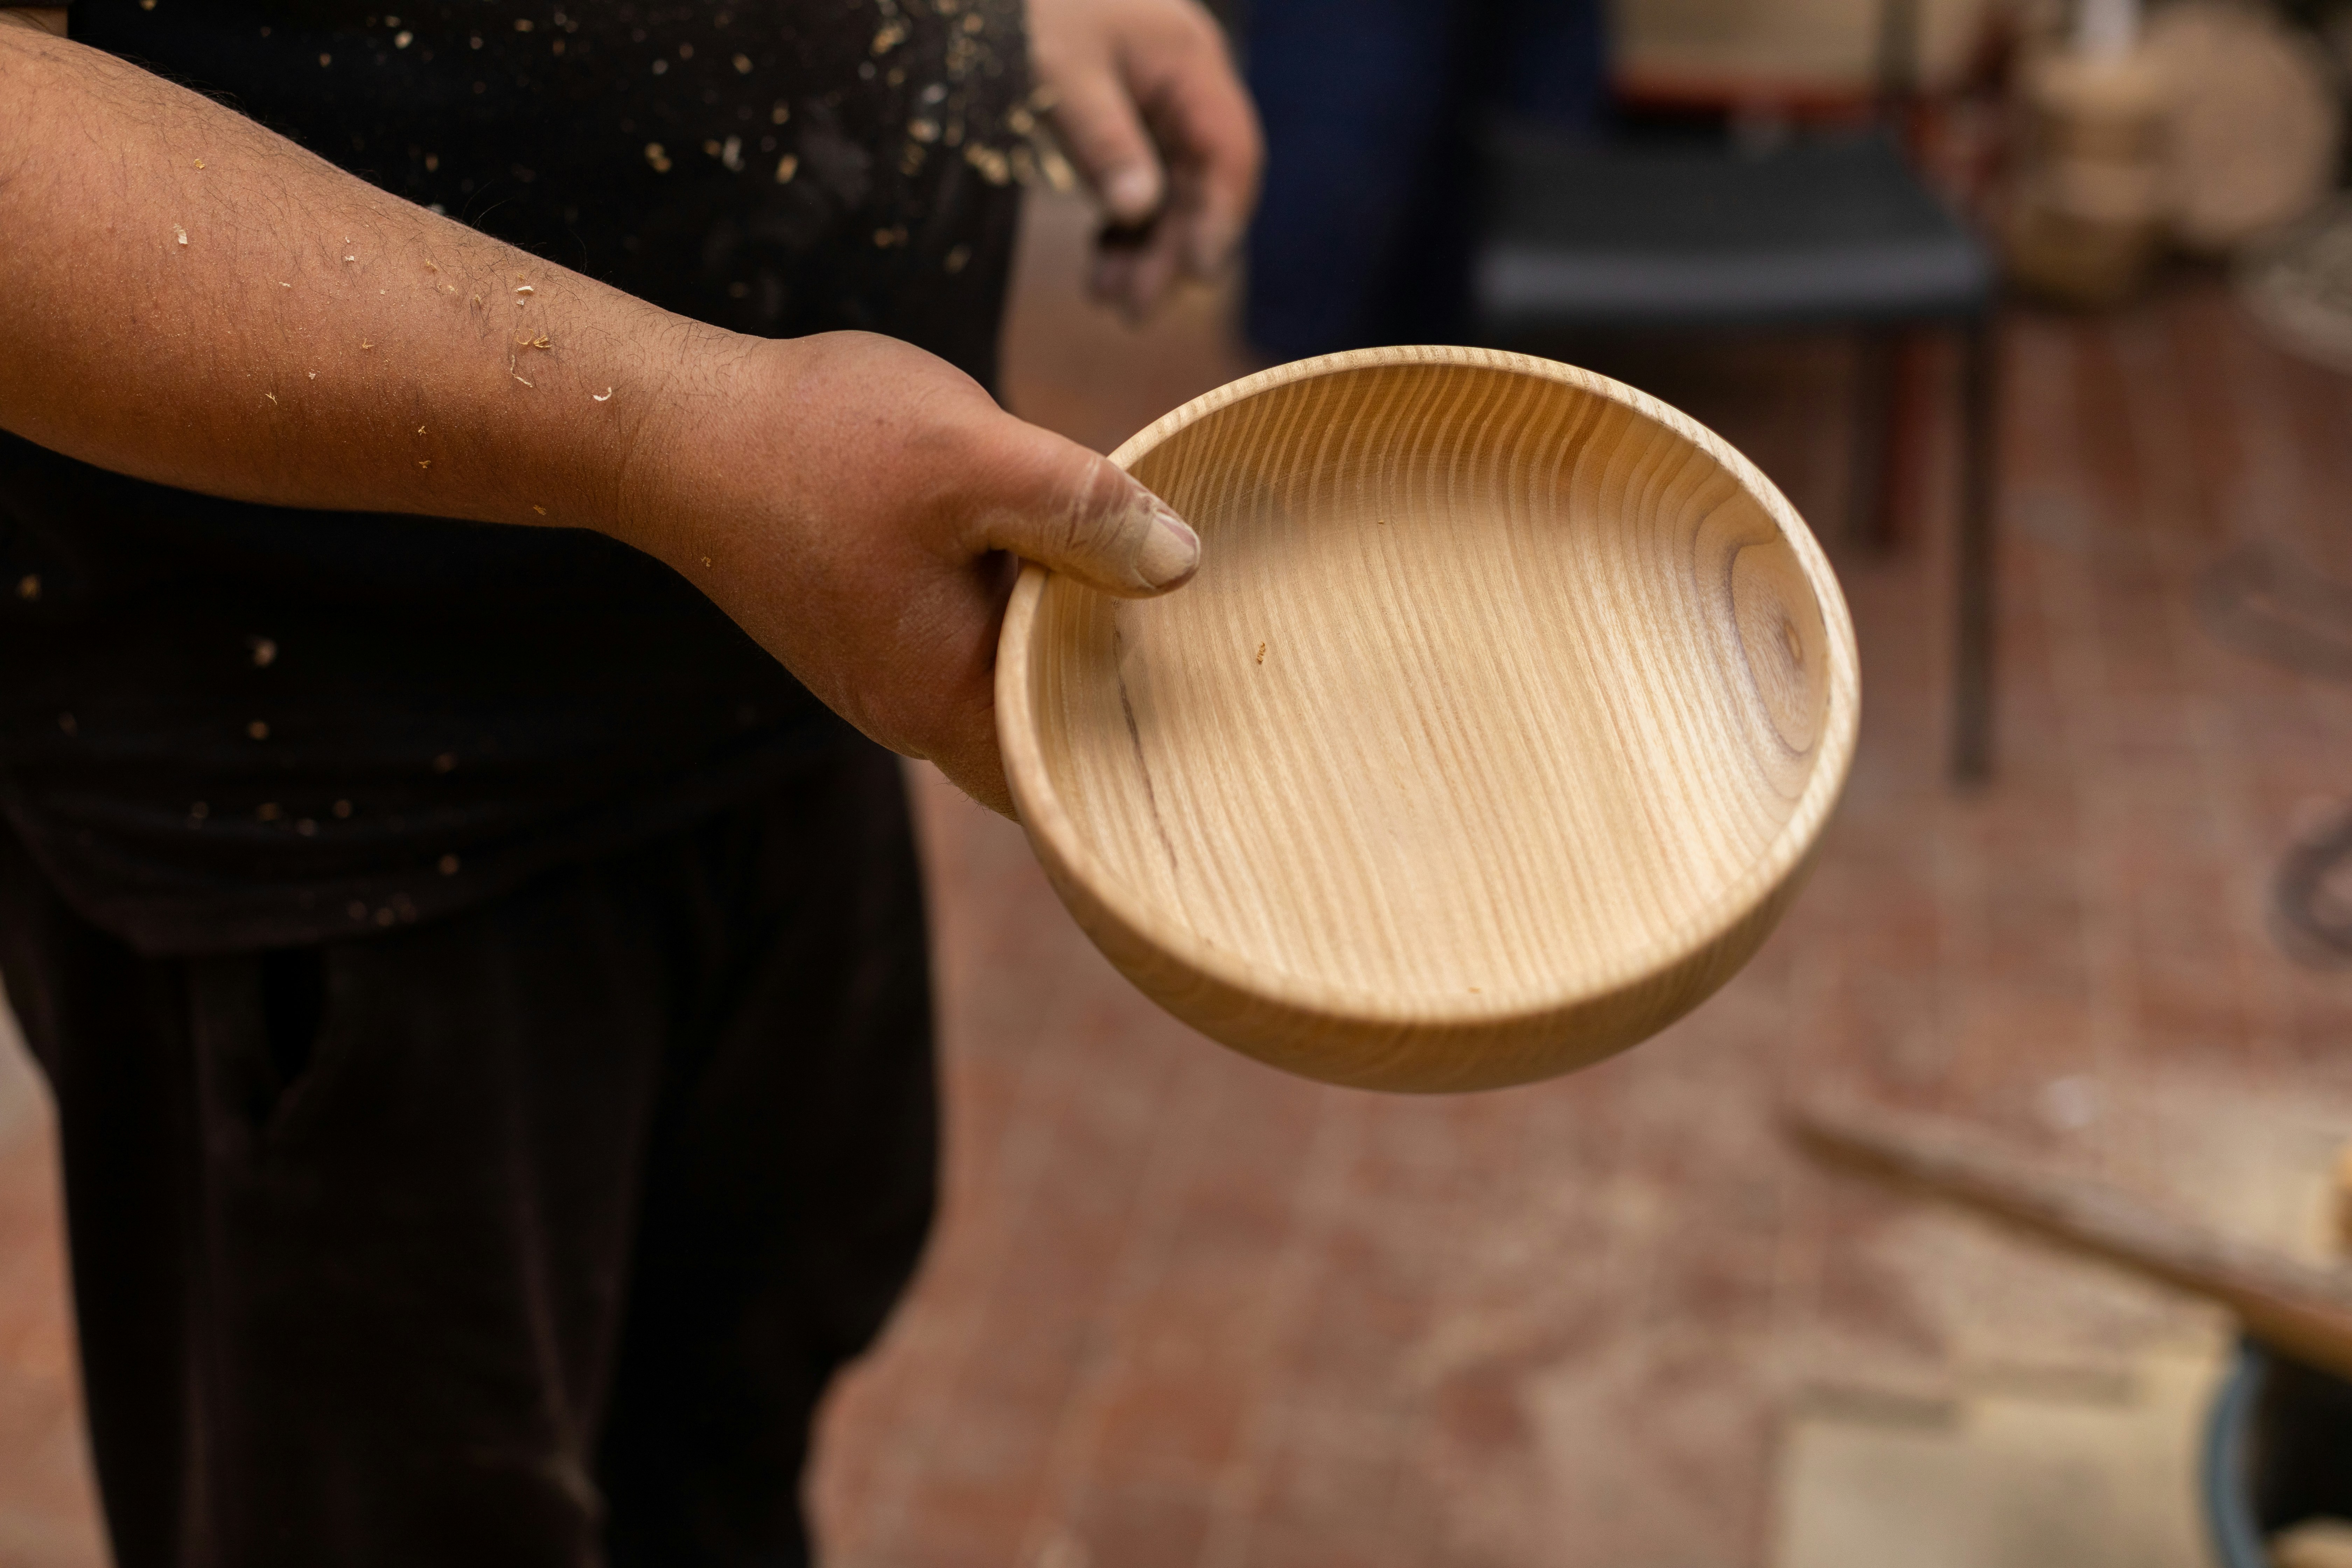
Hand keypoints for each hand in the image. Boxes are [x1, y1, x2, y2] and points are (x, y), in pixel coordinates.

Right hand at [618, 332, 1199, 815]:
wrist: (670, 429)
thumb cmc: (815, 441)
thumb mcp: (973, 456)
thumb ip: (1080, 508)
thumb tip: (1181, 560)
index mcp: (946, 697)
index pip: (1074, 771)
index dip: (1151, 741)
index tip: (1222, 704)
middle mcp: (913, 710)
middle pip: (1046, 730)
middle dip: (1118, 690)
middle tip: (1213, 644)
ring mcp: (885, 672)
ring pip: (1007, 679)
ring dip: (1063, 637)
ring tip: (1146, 590)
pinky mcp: (866, 627)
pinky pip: (965, 641)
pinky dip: (1015, 610)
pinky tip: (1053, 554)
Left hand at [1029, 0, 1261, 319]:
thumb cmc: (1030, 9)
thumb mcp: (1062, 74)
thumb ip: (1105, 140)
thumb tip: (1139, 211)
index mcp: (1190, 61)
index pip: (1230, 150)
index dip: (1222, 216)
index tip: (1198, 272)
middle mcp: (1187, 84)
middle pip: (1201, 181)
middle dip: (1172, 247)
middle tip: (1135, 310)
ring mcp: (1161, 102)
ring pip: (1172, 190)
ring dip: (1146, 247)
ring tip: (1109, 299)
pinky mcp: (1131, 119)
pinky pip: (1142, 182)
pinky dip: (1123, 225)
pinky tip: (1101, 263)